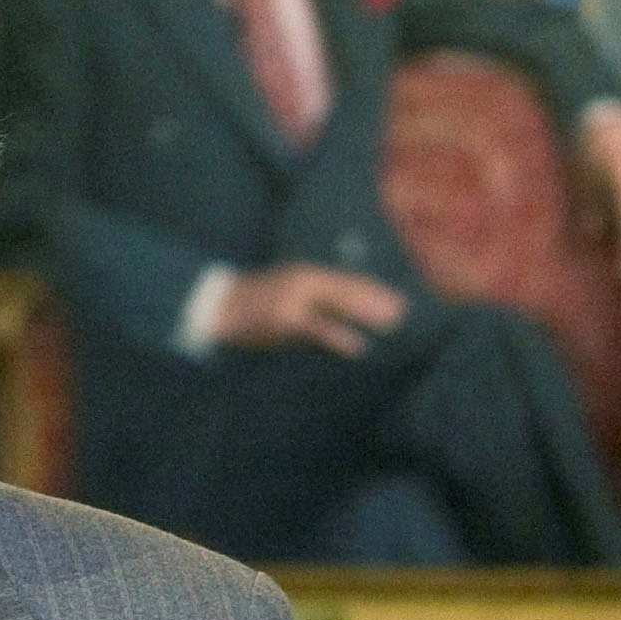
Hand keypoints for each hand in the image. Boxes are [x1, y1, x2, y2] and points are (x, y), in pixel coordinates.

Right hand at [210, 261, 408, 356]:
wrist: (218, 308)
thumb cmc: (254, 303)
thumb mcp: (286, 292)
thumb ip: (315, 300)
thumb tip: (347, 310)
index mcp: (304, 274)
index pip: (346, 280)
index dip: (372, 290)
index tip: (396, 299)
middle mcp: (302, 281)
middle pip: (347, 289)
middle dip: (375, 300)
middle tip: (402, 310)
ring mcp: (294, 300)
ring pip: (337, 306)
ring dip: (364, 314)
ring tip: (391, 322)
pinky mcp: (285, 321)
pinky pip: (317, 330)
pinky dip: (338, 337)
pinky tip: (356, 346)